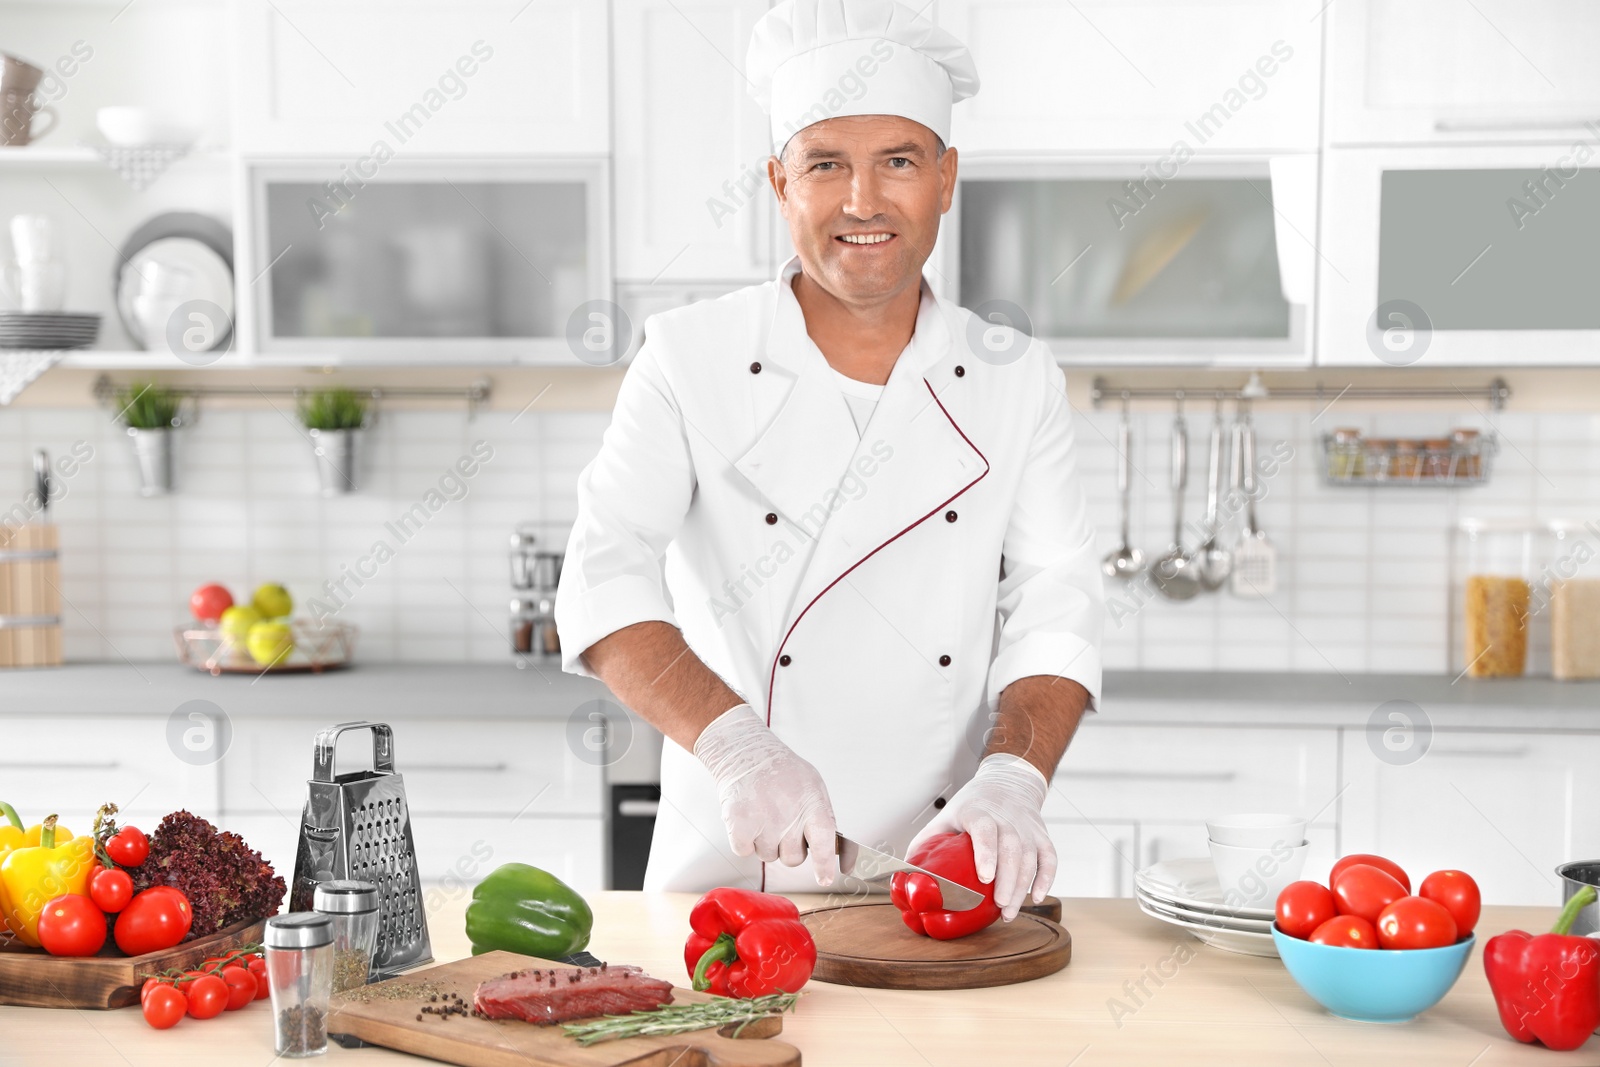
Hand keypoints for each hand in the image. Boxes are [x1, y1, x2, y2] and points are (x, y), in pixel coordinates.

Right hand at [693, 704, 839, 885]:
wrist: (745, 753)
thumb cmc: (780, 770)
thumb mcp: (812, 785)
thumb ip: (821, 816)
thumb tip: (829, 848)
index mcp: (812, 805)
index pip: (824, 844)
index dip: (825, 866)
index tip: (825, 879)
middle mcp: (790, 817)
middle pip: (793, 859)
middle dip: (788, 847)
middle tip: (781, 822)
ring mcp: (764, 823)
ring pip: (768, 856)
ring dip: (764, 841)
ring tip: (762, 813)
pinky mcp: (740, 827)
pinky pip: (745, 851)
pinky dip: (743, 840)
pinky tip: (747, 817)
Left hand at [910, 754, 1053, 920]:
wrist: (1008, 782)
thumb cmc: (971, 806)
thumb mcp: (946, 817)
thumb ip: (927, 843)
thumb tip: (904, 875)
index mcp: (978, 811)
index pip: (984, 829)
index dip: (986, 853)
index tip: (985, 877)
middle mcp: (1006, 818)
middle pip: (1011, 848)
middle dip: (1007, 880)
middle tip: (998, 907)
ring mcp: (1026, 827)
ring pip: (1031, 857)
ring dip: (1023, 886)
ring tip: (1008, 912)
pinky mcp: (1041, 834)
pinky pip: (1049, 857)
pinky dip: (1046, 878)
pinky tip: (1036, 897)